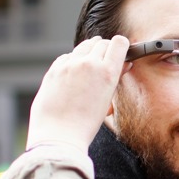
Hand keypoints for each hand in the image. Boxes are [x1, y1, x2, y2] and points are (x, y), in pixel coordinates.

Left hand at [26, 36, 130, 151]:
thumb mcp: (107, 101)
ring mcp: (69, 65)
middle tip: (104, 61)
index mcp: (107, 73)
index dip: (120, 46)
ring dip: (89, 52)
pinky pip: (67, 56)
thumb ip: (115, 78)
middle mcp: (88, 64)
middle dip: (105, 50)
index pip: (119, 43)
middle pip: (101, 43)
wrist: (59, 135)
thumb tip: (124, 65)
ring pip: (84, 46)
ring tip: (89, 66)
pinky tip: (73, 74)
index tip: (119, 51)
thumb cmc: (85, 124)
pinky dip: (72, 61)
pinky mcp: (54, 69)